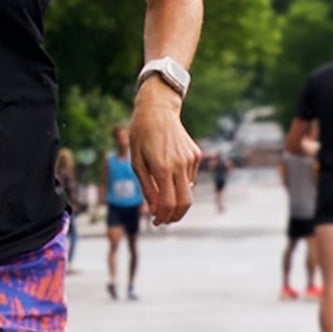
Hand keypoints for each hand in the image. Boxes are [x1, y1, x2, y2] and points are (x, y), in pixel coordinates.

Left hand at [129, 87, 197, 225]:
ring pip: (189, 191)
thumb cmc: (141, 135)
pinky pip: (190, 177)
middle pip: (185, 203)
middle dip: (175, 217)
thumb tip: (154, 209)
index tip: (155, 222)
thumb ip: (146, 187)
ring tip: (163, 197)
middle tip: (164, 220)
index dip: (162, 217)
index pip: (168, 204)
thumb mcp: (136, 162)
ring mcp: (191, 159)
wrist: (157, 110)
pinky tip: (169, 175)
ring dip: (177, 200)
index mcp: (162, 168)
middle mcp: (180, 165)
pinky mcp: (196, 155)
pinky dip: (181, 184)